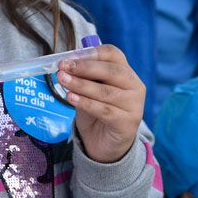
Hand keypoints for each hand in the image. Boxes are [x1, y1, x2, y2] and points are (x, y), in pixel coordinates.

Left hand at [57, 44, 144, 162]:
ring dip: (81, 85)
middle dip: (85, 67)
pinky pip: (105, 110)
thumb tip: (66, 64)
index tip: (70, 56)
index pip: (113, 54)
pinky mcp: (128, 123)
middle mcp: (134, 86)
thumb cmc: (96, 110)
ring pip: (106, 92)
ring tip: (62, 80)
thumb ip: (82, 76)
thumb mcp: (88, 89)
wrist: (104, 143)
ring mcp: (134, 105)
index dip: (91, 53)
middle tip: (63, 67)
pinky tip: (71, 98)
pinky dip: (86, 103)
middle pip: (111, 71)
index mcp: (125, 72)